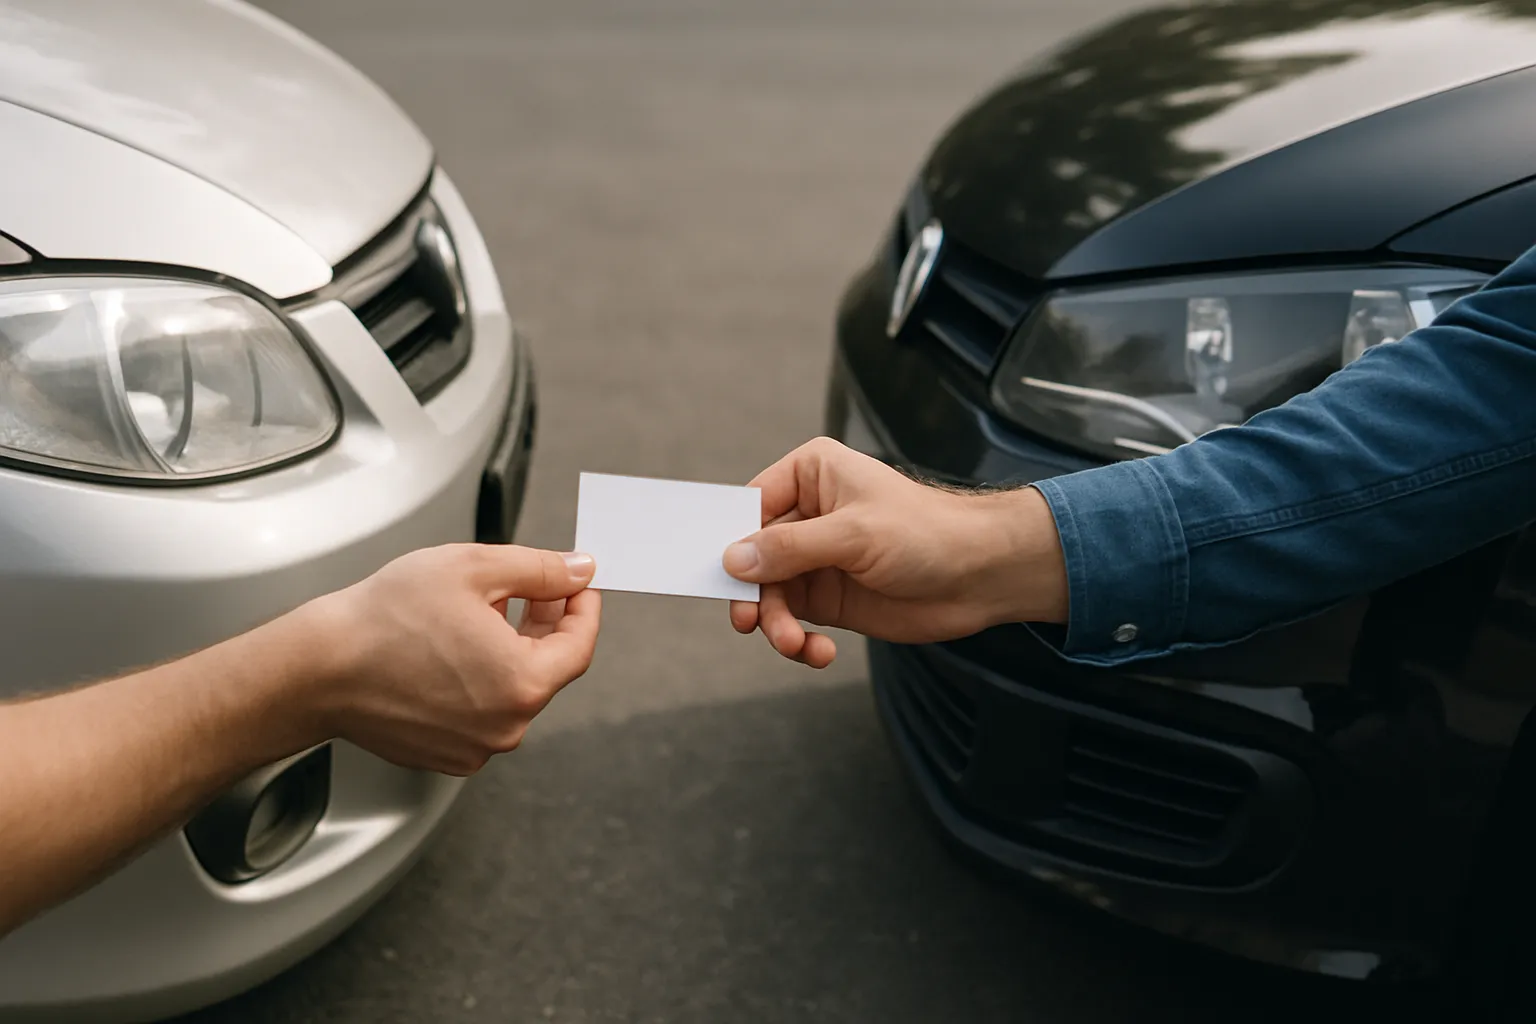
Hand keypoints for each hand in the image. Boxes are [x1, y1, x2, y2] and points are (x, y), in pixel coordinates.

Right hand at [304, 544, 600, 775]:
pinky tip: (448, 652)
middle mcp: (506, 727)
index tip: (576, 585)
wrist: (317, 668)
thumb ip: (540, 569)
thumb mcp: (474, 568)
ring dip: (506, 650)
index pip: (581, 644)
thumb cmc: (383, 620)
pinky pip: (481, 712)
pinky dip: (478, 681)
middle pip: (547, 667)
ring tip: (471, 615)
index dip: (582, 606)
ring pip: (511, 689)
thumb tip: (578, 571)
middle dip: (541, 623)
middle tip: (524, 588)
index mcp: (523, 684)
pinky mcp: (446, 755)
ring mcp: (475, 748)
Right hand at [723, 438, 1066, 666]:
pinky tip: (819, 652)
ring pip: (768, 595)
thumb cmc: (928, 533)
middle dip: (752, 595)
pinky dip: (797, 640)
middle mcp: (807, 513)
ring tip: (795, 645)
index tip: (715, 578)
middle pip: (751, 556)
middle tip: (751, 624)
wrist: (983, 575)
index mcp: (810, 474)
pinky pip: (792, 620)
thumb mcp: (854, 535)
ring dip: (776, 625)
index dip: (729, 542)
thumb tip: (733, 560)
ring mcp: (816, 557)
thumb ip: (790, 548)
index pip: (749, 505)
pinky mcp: (829, 596)